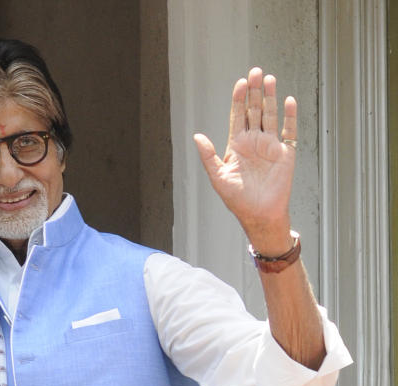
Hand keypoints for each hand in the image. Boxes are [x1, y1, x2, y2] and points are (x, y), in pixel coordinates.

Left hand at [193, 67, 296, 255]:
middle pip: (254, 110)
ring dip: (270, 97)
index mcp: (237, 145)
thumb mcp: (218, 176)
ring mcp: (270, 145)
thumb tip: (196, 136)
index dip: (239, 99)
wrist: (259, 213)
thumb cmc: (236, 198)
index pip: (238, 116)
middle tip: (255, 72)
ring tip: (269, 79)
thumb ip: (208, 156)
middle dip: (254, 92)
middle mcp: (254, 141)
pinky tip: (287, 100)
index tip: (240, 83)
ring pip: (270, 116)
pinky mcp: (285, 153)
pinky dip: (289, 116)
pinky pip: (289, 131)